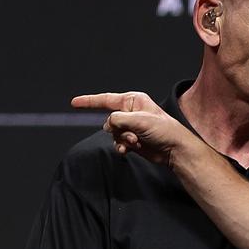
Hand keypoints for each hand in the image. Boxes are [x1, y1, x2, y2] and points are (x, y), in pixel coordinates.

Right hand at [72, 91, 186, 165]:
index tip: (74, 103)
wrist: (174, 149)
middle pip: (109, 120)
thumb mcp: (140, 120)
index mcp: (133, 101)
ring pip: (112, 133)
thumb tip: (108, 125)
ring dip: (121, 139)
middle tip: (132, 134)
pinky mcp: (132, 140)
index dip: (89, 101)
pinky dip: (121, 146)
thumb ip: (119, 119)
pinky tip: (128, 150)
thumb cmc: (164, 130)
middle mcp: (130, 112)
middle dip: (117, 129)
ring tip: (135, 142)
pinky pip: (117, 142)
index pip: (106, 99)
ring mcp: (131, 127)